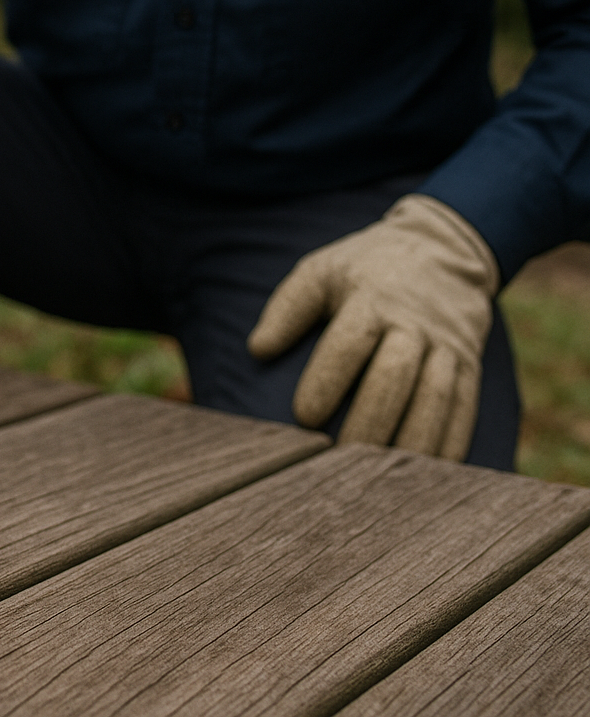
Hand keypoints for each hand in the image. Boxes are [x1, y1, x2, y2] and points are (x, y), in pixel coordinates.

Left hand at [247, 194, 499, 459]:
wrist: (443, 248)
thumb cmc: (364, 268)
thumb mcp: (321, 271)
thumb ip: (287, 309)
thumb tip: (257, 351)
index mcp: (371, 298)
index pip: (350, 342)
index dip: (328, 379)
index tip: (304, 416)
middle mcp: (414, 323)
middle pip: (395, 376)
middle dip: (370, 420)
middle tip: (342, 459)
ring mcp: (447, 344)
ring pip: (435, 397)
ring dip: (412, 441)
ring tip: (384, 479)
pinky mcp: (469, 363)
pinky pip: (464, 406)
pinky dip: (449, 442)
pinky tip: (431, 474)